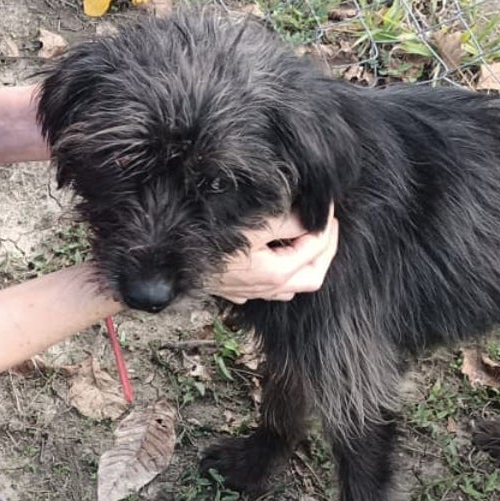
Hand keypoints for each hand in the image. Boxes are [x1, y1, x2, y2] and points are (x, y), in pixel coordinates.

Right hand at [210, 208, 338, 303]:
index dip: (326, 226)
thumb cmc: (211, 240)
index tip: (328, 207)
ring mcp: (254, 293)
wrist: (171, 262)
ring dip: (306, 265)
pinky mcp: (239, 291)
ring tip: (307, 241)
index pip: (316, 248)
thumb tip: (311, 219)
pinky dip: (283, 275)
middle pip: (313, 276)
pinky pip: (272, 289)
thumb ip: (286, 222)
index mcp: (278, 272)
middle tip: (327, 225)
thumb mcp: (253, 225)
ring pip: (293, 286)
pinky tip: (278, 260)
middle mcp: (270, 288)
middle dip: (326, 250)